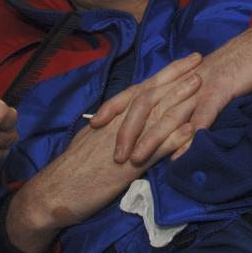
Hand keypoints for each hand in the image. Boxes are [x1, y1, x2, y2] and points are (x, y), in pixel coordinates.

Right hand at [6, 58, 200, 252]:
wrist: (52, 194)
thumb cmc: (71, 170)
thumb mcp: (92, 141)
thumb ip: (111, 129)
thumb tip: (126, 120)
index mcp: (111, 118)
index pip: (141, 89)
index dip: (163, 73)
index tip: (183, 60)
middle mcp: (118, 124)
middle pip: (150, 94)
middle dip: (176, 75)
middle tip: (198, 58)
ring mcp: (123, 144)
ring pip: (155, 115)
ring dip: (179, 99)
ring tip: (199, 84)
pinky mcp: (126, 168)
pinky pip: (154, 150)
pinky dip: (173, 139)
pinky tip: (191, 130)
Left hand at [91, 16, 251, 163]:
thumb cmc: (232, 65)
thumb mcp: (202, 79)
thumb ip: (184, 96)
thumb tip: (167, 118)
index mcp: (174, 76)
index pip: (137, 90)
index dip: (114, 105)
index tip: (93, 124)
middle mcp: (181, 80)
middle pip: (146, 103)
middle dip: (127, 130)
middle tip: (114, 156)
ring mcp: (200, 86)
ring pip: (169, 113)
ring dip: (151, 138)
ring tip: (137, 160)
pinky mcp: (221, 91)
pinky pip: (202, 117)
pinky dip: (189, 138)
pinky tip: (179, 156)